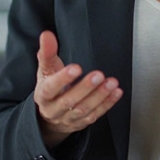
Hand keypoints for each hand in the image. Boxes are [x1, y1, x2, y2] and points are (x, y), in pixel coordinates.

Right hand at [33, 30, 121, 148]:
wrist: (49, 117)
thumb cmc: (49, 88)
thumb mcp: (46, 70)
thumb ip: (47, 52)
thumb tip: (47, 35)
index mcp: (43, 95)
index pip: (50, 88)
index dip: (62, 79)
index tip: (76, 68)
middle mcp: (54, 109)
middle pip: (69, 101)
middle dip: (85, 88)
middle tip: (98, 75)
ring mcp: (68, 118)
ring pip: (83, 109)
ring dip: (99, 96)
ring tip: (111, 83)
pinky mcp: (81, 123)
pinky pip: (95, 115)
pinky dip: (107, 104)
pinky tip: (116, 93)